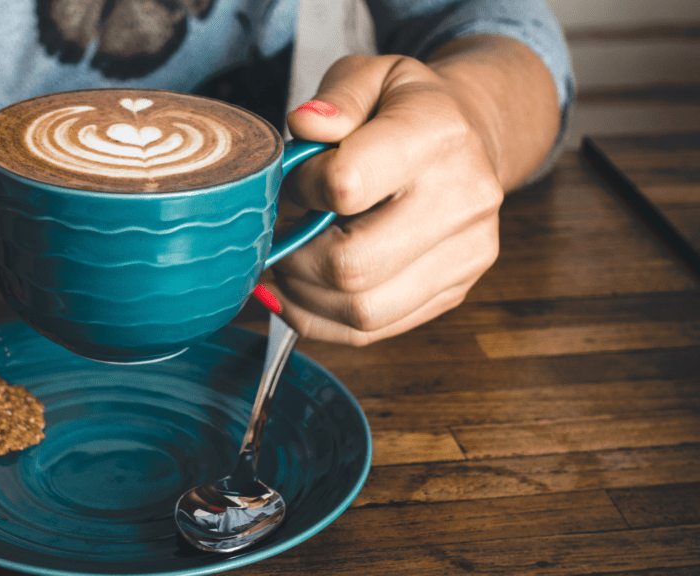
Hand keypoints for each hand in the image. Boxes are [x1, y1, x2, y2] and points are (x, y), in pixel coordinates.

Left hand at [272, 36, 558, 345]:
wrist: (468, 139)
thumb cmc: (405, 109)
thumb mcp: (371, 75)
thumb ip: (336, 97)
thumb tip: (306, 127)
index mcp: (438, 136)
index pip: (345, 187)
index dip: (299, 189)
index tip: (294, 180)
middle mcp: (464, 200)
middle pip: (351, 265)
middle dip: (293, 257)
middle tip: (277, 235)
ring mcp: (465, 254)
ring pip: (361, 310)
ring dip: (302, 295)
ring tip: (285, 263)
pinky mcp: (453, 292)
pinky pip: (371, 331)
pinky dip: (320, 319)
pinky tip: (299, 292)